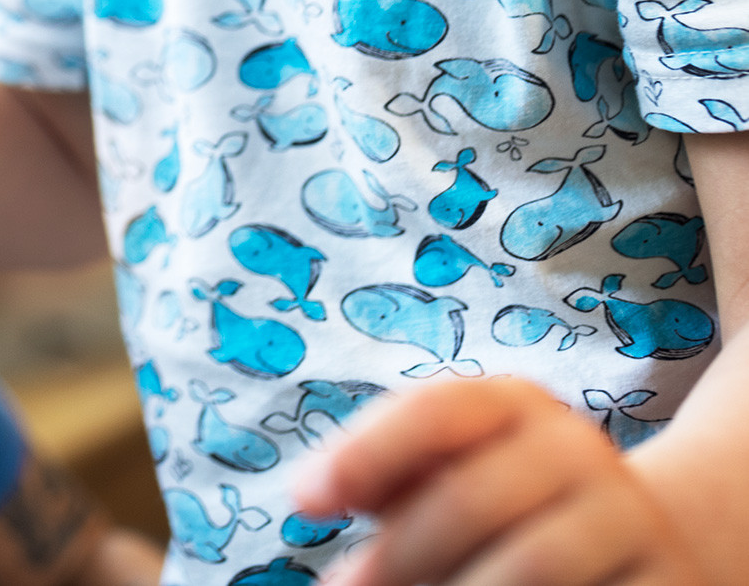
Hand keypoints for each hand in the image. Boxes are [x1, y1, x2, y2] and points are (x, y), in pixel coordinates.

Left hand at [293, 375, 705, 585]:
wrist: (644, 542)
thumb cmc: (501, 506)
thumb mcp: (444, 473)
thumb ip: (382, 474)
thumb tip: (308, 493)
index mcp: (513, 403)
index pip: (434, 411)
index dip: (364, 454)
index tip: (302, 502)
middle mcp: (577, 447)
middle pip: (470, 498)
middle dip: (397, 555)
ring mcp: (631, 516)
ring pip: (532, 565)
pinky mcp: (668, 579)